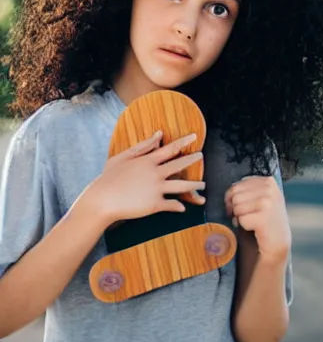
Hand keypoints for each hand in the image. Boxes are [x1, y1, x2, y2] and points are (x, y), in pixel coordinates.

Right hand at [81, 131, 205, 226]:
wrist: (100, 201)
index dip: (184, 142)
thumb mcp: (123, 157)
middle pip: (180, 165)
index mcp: (148, 161)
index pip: (171, 148)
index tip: (195, 136)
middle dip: (192, 159)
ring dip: (195, 185)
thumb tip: (159, 134)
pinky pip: (172, 204)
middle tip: (201, 155)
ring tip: (202, 184)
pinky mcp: (154, 204)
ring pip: (182, 186)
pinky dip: (179, 206)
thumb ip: (143, 146)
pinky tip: (183, 207)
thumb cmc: (108, 178)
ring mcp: (156, 189)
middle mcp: (155, 173)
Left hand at [224, 176, 291, 264]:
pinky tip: (254, 228)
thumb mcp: (262, 197)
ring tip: (252, 221)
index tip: (241, 206)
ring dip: (240, 217)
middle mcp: (269, 189)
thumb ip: (248, 189)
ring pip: (237, 207)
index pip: (237, 185)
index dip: (233, 198)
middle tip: (244, 216)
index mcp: (268, 181)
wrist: (278, 241)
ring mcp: (268, 202)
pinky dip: (244, 226)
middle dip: (235, 208)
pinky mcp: (263, 218)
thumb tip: (229, 192)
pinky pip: (241, 219)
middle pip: (235, 195)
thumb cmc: (266, 218)